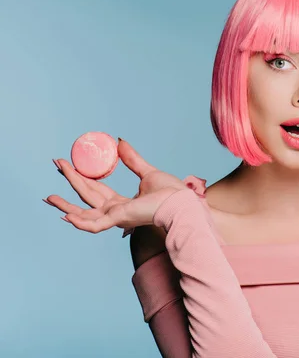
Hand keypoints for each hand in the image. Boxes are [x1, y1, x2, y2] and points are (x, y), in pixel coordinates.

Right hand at [44, 138, 187, 232]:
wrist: (181, 202)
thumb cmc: (170, 193)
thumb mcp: (147, 172)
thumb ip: (132, 159)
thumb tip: (120, 142)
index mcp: (122, 203)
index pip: (95, 190)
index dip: (81, 177)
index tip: (67, 164)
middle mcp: (116, 212)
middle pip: (86, 197)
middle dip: (70, 182)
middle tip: (56, 166)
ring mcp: (116, 218)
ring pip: (84, 213)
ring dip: (66, 206)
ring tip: (49, 198)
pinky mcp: (120, 220)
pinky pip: (95, 225)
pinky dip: (80, 222)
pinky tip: (66, 215)